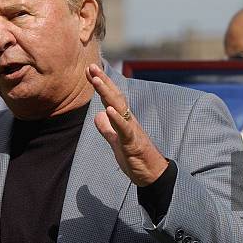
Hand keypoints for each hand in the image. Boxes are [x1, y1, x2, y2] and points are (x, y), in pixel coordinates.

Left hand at [85, 63, 167, 186]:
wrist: (153, 176)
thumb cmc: (136, 159)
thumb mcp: (116, 143)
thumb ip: (107, 129)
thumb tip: (98, 116)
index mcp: (124, 121)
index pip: (110, 99)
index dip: (100, 85)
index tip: (90, 71)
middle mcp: (129, 121)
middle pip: (115, 97)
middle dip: (103, 81)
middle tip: (91, 66)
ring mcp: (132, 131)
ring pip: (119, 109)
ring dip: (107, 93)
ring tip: (97, 80)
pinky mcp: (134, 143)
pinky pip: (125, 130)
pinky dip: (117, 119)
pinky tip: (109, 110)